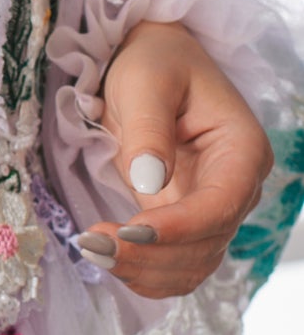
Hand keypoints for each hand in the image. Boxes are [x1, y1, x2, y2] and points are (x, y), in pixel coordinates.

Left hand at [74, 20, 272, 299]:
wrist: (151, 61)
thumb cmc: (153, 61)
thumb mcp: (144, 81)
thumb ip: (148, 129)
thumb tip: (149, 182)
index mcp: (241, 150)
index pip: (221, 206)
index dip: (178, 228)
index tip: (128, 231)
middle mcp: (236, 187)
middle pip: (206, 244)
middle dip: (150, 254)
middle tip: (92, 243)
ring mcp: (212, 209)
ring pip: (192, 264)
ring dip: (144, 270)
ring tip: (92, 249)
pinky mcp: (185, 221)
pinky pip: (175, 265)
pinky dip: (144, 273)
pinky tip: (108, 259)